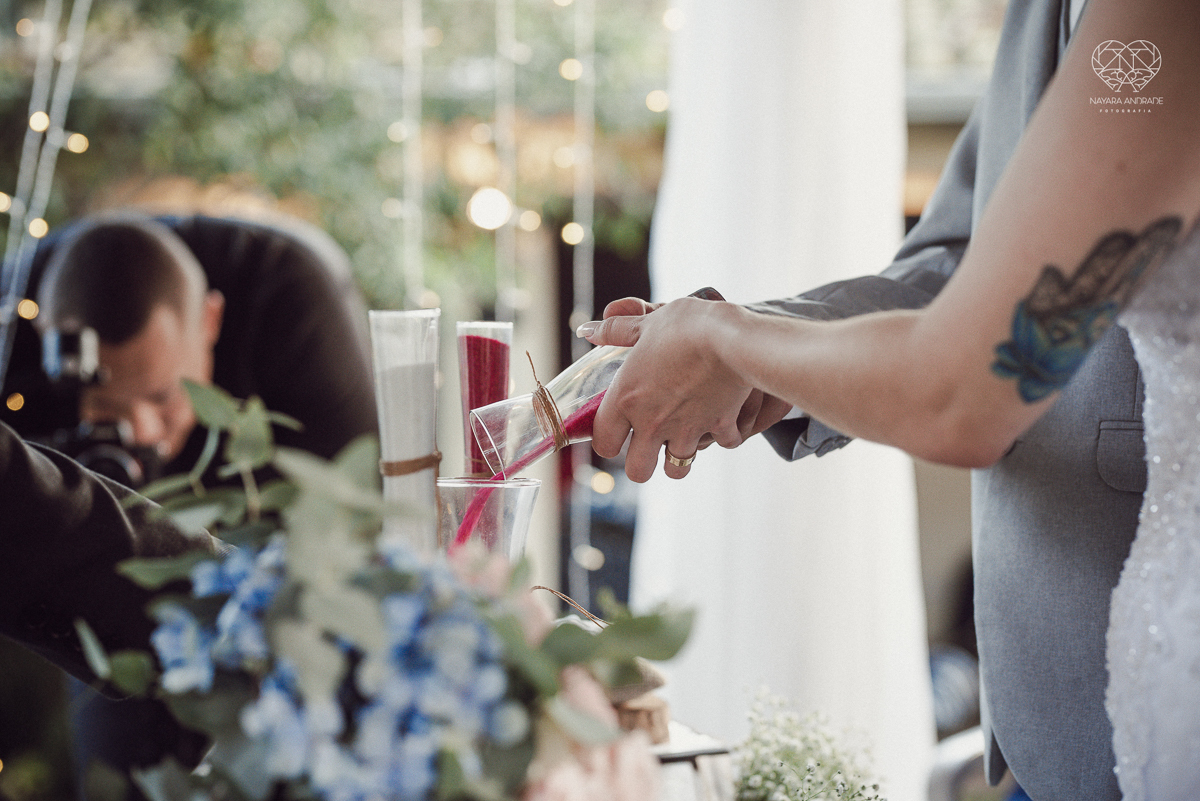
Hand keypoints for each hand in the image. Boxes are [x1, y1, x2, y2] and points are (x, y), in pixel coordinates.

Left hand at [579, 296, 760, 481]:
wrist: (731, 337)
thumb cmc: (684, 326)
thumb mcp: (646, 324)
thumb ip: (615, 331)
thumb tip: (588, 330)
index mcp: (627, 399)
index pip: (604, 444)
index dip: (607, 442)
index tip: (616, 433)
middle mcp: (653, 423)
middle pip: (637, 472)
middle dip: (642, 462)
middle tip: (649, 444)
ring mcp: (687, 430)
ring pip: (676, 470)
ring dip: (679, 458)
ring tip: (683, 438)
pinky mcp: (719, 427)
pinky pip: (722, 444)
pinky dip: (723, 435)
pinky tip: (723, 417)